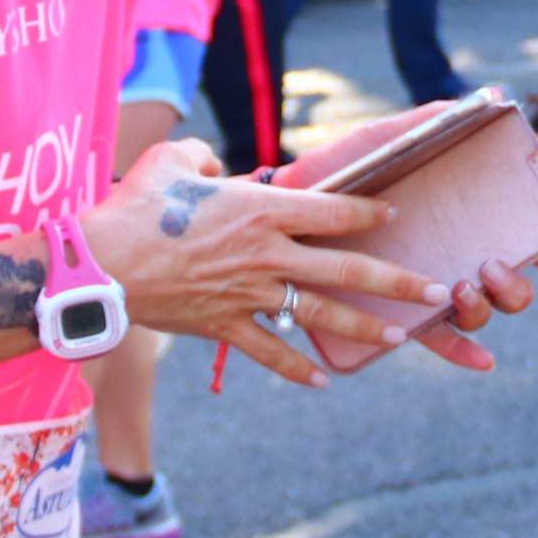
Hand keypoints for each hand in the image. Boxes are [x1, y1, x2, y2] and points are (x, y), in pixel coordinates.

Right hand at [83, 137, 457, 388]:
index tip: (395, 217)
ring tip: (400, 338)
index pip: (334, 212)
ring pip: (320, 315)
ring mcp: (248, 294)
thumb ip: (203, 157)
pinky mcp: (224, 324)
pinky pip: (268, 350)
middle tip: (436, 290)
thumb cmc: (134, 206)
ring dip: (364, 328)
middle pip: (345, 269)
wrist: (101, 265)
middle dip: (396, 281)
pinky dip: (294, 367)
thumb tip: (217, 166)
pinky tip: (321, 380)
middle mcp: (266, 254)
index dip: (370, 214)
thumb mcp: (172, 162)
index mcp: (261, 209)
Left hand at [272, 102, 537, 371]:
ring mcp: (425, 287)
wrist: (282, 206)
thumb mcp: (385, 140)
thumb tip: (491, 98)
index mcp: (459, 218)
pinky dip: (462, 353)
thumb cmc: (340, 170)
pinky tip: (483, 362)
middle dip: (516, 285)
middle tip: (489, 264)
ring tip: (458, 291)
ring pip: (476, 313)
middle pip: (509, 284)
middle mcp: (451, 255)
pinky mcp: (393, 313)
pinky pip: (435, 341)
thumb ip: (432, 122)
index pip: (521, 235)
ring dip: (484, 310)